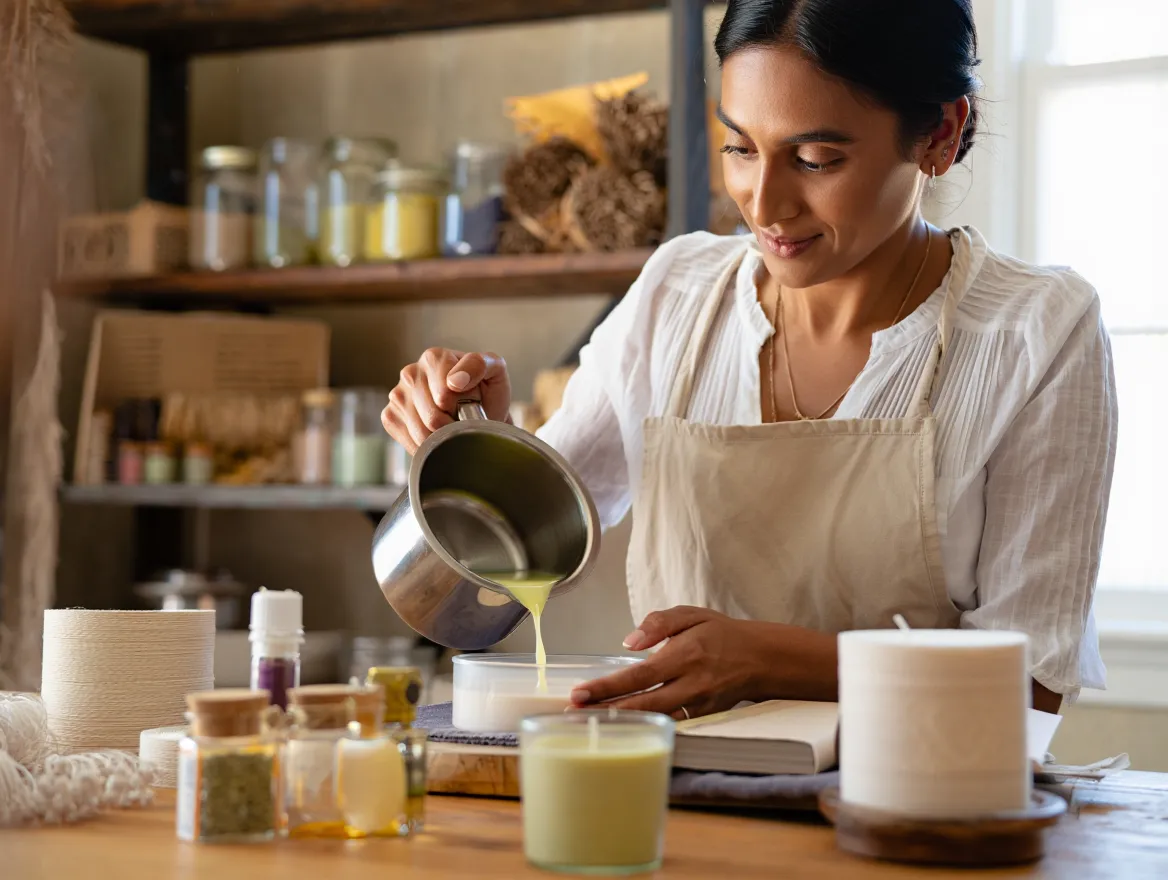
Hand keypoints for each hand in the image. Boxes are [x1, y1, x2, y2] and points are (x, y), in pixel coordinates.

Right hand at [382, 348, 511, 452]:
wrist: (479, 414)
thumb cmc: (487, 392)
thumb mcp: (495, 370)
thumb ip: (479, 365)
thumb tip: (454, 381)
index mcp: (434, 357)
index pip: (445, 394)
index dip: (463, 406)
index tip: (473, 403)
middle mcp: (411, 372)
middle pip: (432, 415)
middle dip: (453, 424)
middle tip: (463, 418)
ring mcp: (397, 395)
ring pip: (420, 431)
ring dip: (442, 437)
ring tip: (452, 426)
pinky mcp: (390, 416)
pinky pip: (408, 440)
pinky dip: (428, 445)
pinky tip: (438, 435)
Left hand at [568, 606, 766, 720]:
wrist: (760, 658)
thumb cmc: (721, 634)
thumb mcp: (691, 614)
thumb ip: (659, 623)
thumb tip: (629, 642)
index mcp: (685, 655)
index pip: (639, 675)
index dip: (608, 687)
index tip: (579, 693)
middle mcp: (691, 684)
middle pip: (642, 704)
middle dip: (606, 711)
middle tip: (572, 715)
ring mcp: (698, 704)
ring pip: (655, 720)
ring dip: (622, 724)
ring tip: (589, 723)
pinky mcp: (702, 717)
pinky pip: (670, 726)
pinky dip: (646, 728)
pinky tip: (623, 728)